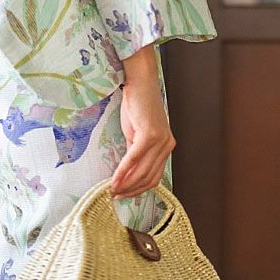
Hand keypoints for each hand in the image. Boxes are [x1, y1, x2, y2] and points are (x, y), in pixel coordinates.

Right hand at [110, 45, 174, 197]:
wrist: (140, 84)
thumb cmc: (137, 106)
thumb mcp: (137, 133)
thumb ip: (136, 152)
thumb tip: (126, 171)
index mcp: (166, 147)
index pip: (154, 176)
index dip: (138, 189)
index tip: (123, 194)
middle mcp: (167, 146)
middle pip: (149, 177)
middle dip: (131, 190)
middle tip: (115, 195)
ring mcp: (160, 141)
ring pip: (143, 172)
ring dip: (126, 183)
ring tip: (112, 189)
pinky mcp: (149, 135)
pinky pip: (134, 159)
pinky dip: (123, 171)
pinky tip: (114, 178)